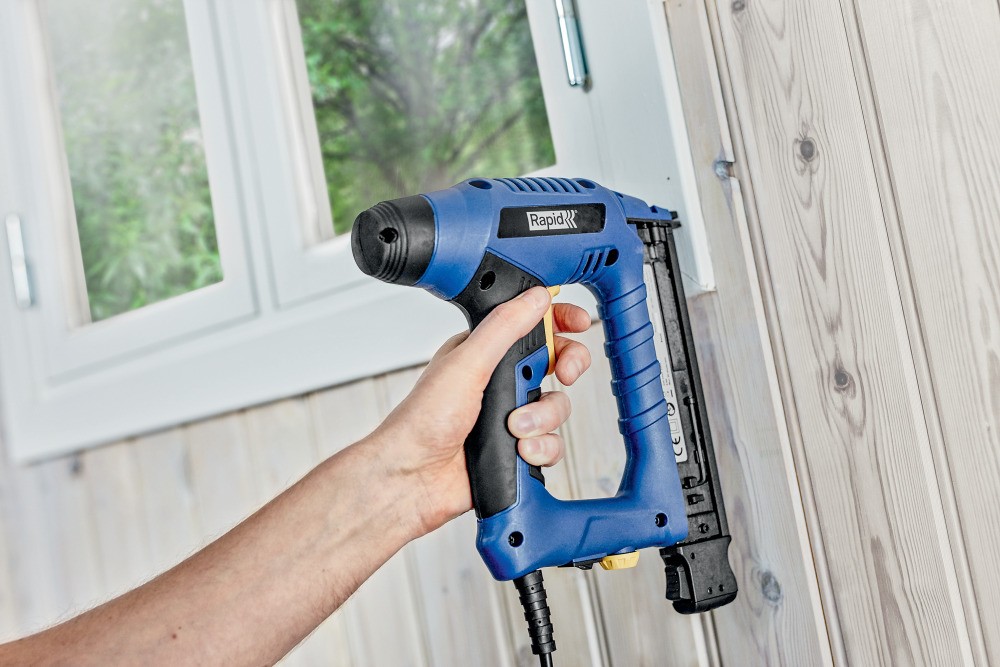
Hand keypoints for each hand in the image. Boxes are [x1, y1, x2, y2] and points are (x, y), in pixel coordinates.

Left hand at [372, 286, 591, 532]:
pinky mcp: (517, 448)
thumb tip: (535, 298)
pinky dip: (540, 448)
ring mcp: (510, 416)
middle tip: (565, 373)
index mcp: (484, 351)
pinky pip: (552, 443)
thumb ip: (505, 327)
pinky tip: (520, 451)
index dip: (560, 322)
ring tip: (515, 427)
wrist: (414, 478)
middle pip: (556, 364)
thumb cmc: (422, 421)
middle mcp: (499, 381)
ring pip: (557, 407)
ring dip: (542, 418)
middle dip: (565, 368)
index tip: (579, 323)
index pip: (531, 326)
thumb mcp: (467, 362)